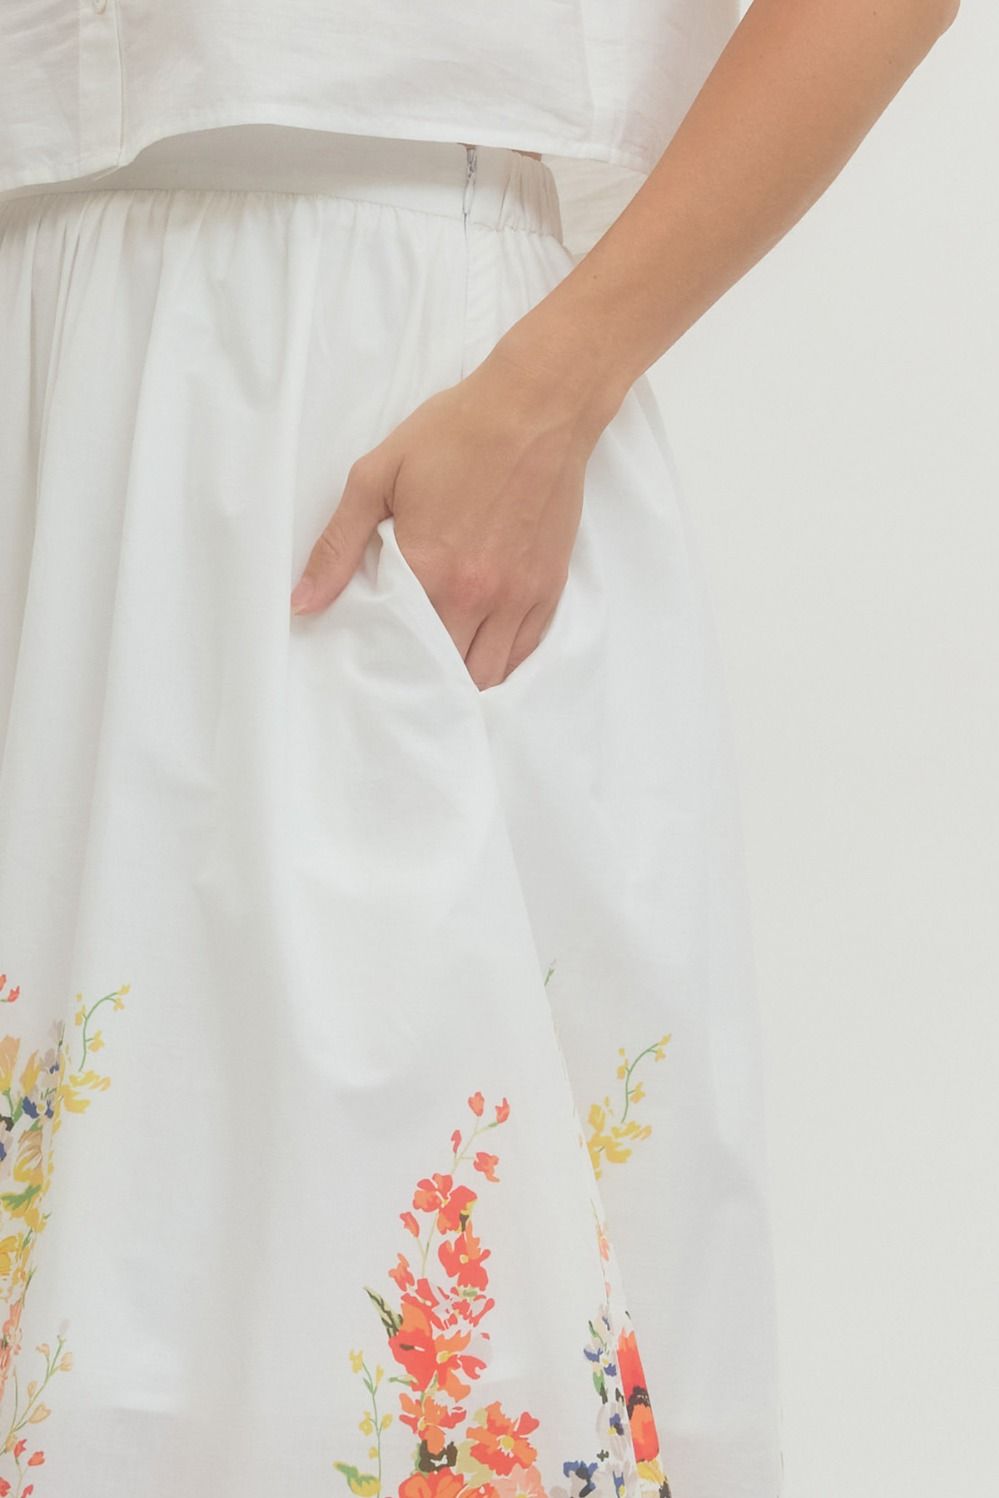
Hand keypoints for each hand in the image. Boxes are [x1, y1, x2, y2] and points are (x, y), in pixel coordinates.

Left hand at [289, 337, 606, 690]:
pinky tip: (480, 655)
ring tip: (441, 671)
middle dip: (423, 680)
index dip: (384, 665)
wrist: (537, 407)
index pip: (400, 648)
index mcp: (429, 568)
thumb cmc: (455, 433)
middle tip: (403, 674)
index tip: (370, 667)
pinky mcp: (548, 587)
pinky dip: (501, 664)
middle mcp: (476, 593)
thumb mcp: (377, 476)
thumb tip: (302, 604)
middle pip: (446, 672)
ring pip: (488, 674)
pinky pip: (524, 651)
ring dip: (462, 680)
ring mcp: (518, 595)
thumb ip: (337, 545)